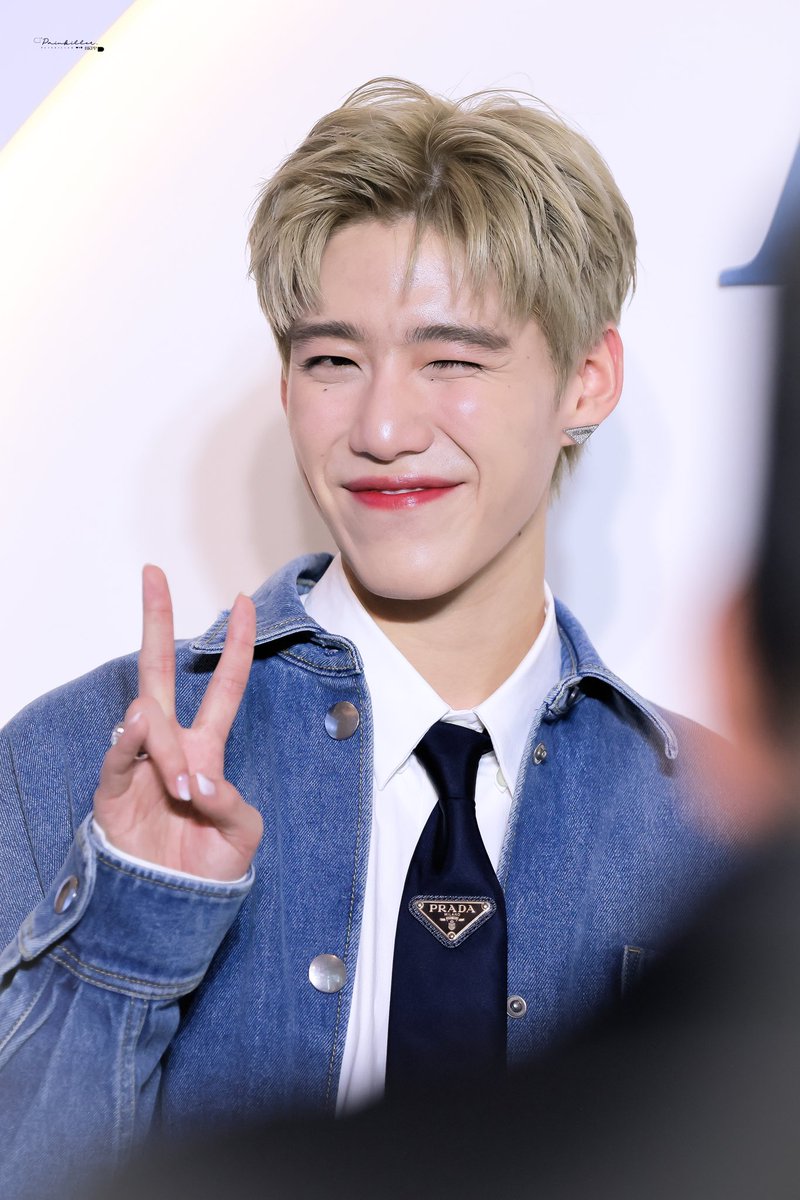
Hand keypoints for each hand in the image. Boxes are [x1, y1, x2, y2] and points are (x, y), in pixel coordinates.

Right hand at [93, 566, 261, 880]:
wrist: (173, 913)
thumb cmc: (208, 869)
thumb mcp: (243, 835)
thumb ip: (231, 802)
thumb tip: (201, 778)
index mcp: (206, 749)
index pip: (223, 686)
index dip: (235, 645)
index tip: (245, 602)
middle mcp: (171, 746)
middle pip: (160, 670)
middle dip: (156, 621)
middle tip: (153, 575)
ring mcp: (137, 763)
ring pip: (146, 719)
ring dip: (168, 750)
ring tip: (184, 792)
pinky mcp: (111, 790)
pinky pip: (117, 757)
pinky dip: (132, 750)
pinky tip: (143, 749)